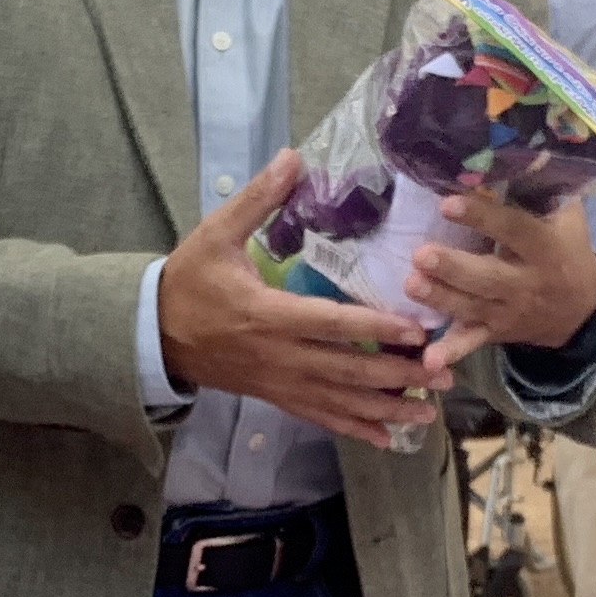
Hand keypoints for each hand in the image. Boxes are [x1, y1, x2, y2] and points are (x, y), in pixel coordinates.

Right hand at [159, 152, 450, 446]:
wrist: (153, 334)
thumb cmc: (188, 281)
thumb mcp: (215, 233)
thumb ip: (257, 199)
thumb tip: (292, 158)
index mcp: (267, 313)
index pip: (330, 323)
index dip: (375, 328)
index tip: (416, 330)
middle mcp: (278, 355)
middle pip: (345, 370)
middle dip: (396, 375)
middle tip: (442, 375)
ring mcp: (278, 381)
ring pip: (338, 401)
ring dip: (385, 409)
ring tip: (427, 414)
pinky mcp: (275, 396)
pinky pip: (319, 416)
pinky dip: (353, 428)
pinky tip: (385, 438)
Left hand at [406, 186, 595, 373]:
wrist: (583, 310)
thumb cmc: (568, 250)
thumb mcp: (567, 218)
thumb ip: (544, 189)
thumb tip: (524, 148)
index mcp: (545, 249)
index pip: (513, 230)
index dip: (483, 217)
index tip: (448, 203)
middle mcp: (527, 283)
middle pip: (488, 277)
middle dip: (453, 267)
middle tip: (421, 254)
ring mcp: (510, 312)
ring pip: (473, 307)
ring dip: (441, 298)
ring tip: (411, 283)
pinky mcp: (496, 332)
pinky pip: (472, 343)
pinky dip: (451, 353)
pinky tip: (428, 360)